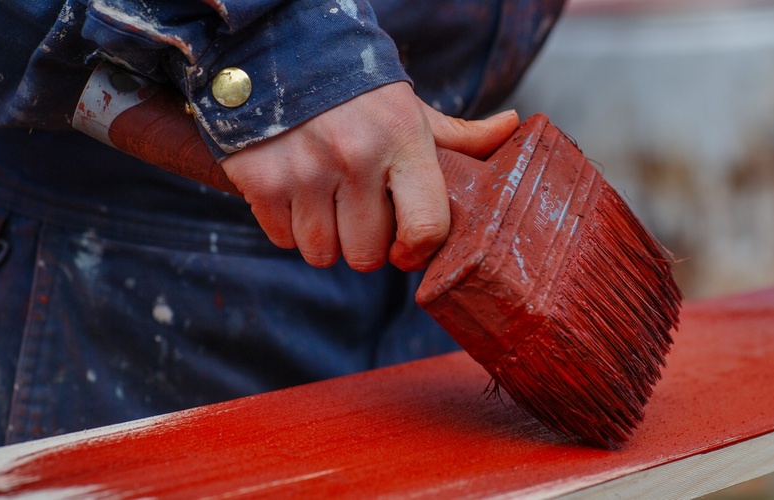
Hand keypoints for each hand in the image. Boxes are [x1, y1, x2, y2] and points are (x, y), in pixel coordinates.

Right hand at [220, 81, 519, 271]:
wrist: (282, 50)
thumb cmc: (359, 95)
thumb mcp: (411, 110)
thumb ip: (459, 135)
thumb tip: (512, 127)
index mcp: (403, 140)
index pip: (427, 228)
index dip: (416, 250)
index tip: (405, 246)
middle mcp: (355, 156)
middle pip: (368, 255)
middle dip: (365, 242)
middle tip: (358, 210)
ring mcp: (304, 171)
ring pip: (323, 254)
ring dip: (326, 238)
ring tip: (327, 200)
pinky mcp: (261, 180)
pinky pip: (283, 239)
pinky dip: (289, 226)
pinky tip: (296, 192)